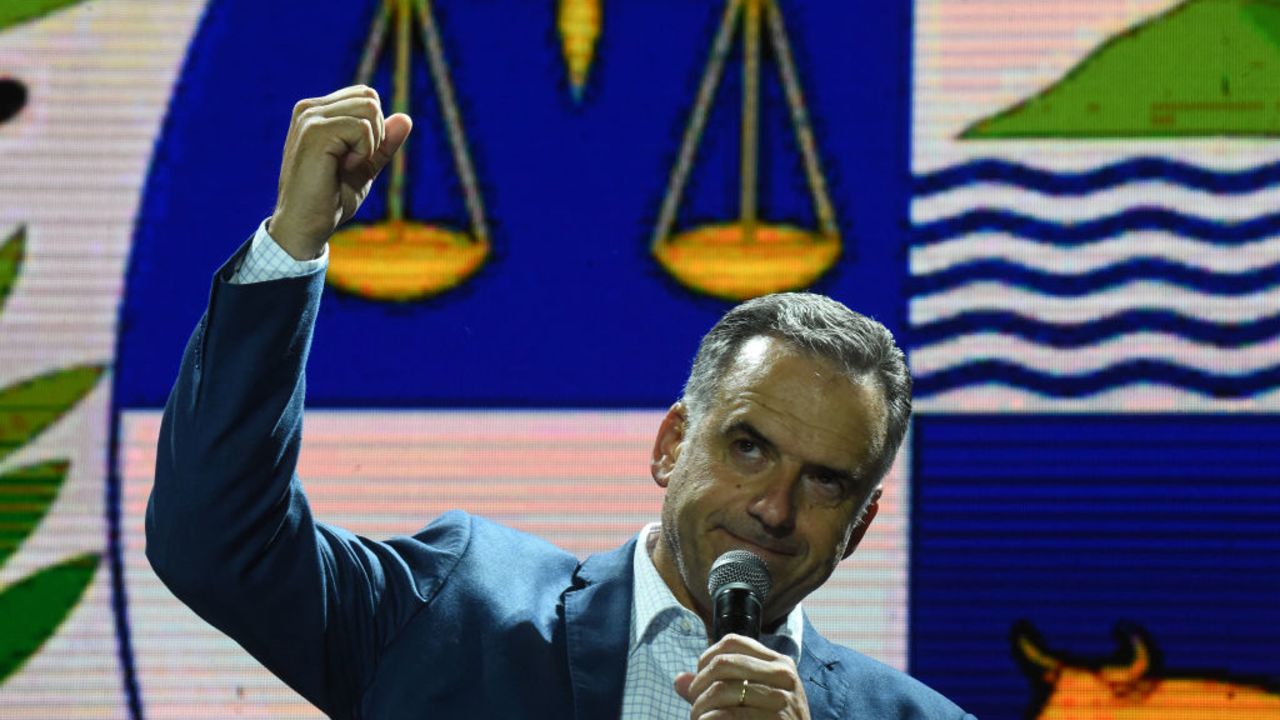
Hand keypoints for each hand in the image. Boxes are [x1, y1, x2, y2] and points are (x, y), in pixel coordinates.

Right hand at [268, 85, 411, 259]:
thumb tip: (406, 118)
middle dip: (376, 133)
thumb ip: (384, 143)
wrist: (305, 226)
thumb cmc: (330, 200)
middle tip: (352, 163)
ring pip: (369, 108)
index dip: (374, 129)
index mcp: (317, 112)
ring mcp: (310, 118)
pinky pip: (362, 127)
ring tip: (346, 166)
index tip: (354, 158)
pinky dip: (363, 152)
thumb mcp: (365, 166)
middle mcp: (309, 109)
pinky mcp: (315, 131)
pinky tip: (342, 169)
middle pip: (370, 98)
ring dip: (369, 144)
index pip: (365, 96)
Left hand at [674, 635, 809, 718]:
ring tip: (698, 718)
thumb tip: (679, 680)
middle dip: (699, 684)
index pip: (733, 642)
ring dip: (700, 707)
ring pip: (722, 690)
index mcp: (779, 663)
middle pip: (724, 663)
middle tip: (693, 703)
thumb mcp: (751, 699)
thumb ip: (716, 687)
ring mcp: (782, 700)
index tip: (698, 679)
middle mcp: (784, 675)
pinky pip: (728, 716)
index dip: (706, 657)